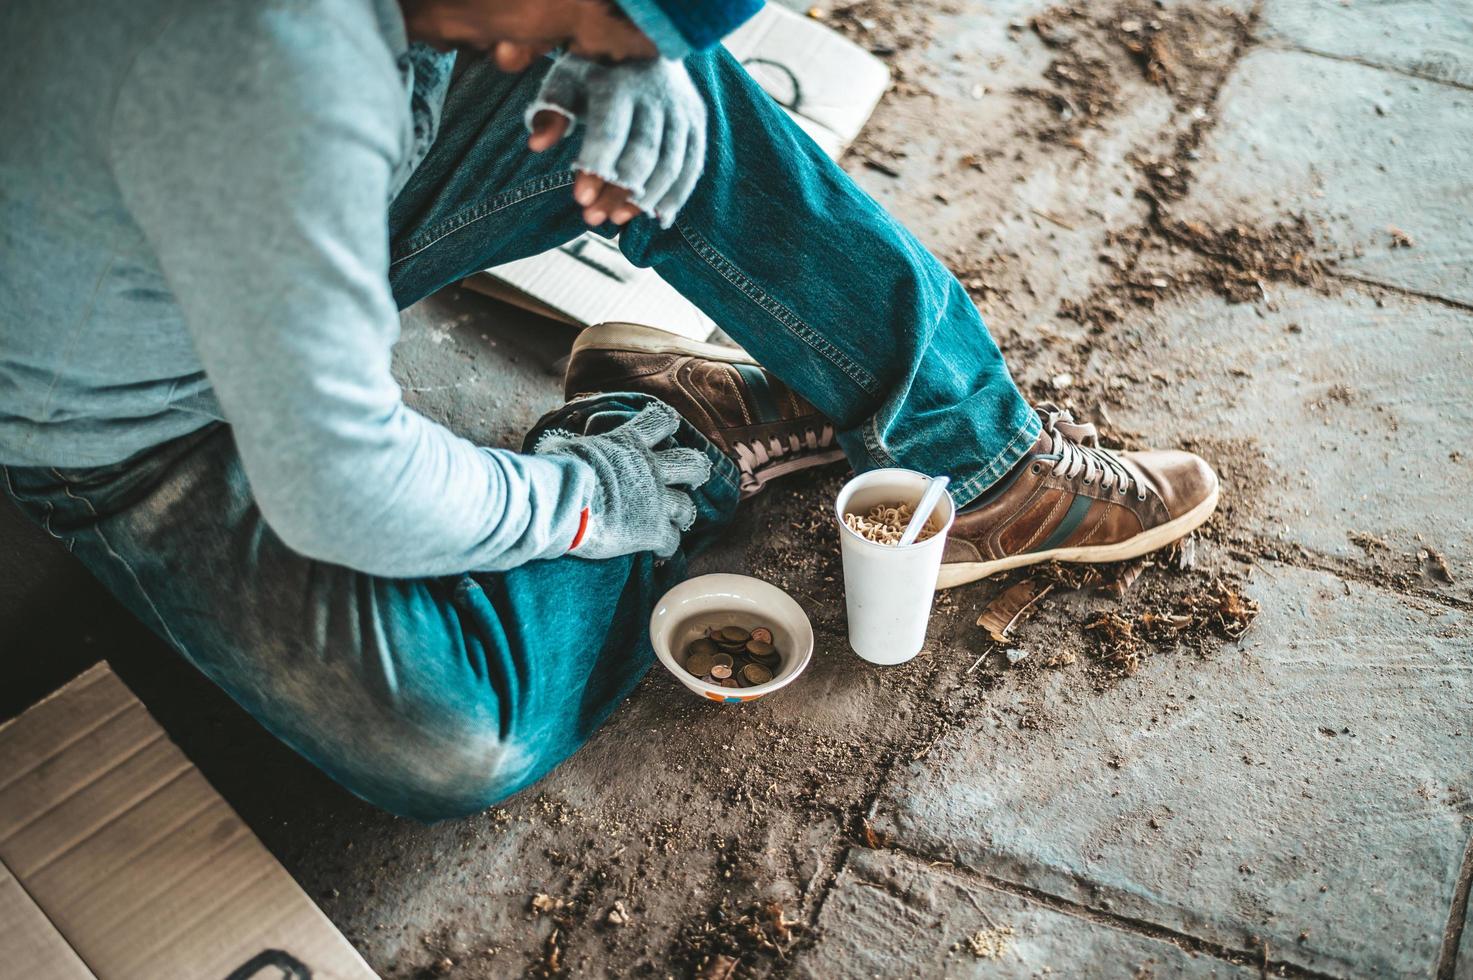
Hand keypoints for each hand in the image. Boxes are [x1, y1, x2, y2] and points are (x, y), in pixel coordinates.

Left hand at [525, 55, 707, 228]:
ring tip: (616, 219)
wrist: (646, 43)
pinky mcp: (697, 123)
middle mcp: (655, 95)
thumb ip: (551, 109)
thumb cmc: (595, 72)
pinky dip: (675, 196)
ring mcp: (682, 110)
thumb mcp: (567, 80)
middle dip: (618, 191)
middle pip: (643, 153)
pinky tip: (654, 216)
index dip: (597, 168)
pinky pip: (691, 167)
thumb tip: (536, 144)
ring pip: (670, 165)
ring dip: (644, 199)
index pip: (611, 132)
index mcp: (619, 82)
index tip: (581, 200)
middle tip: (593, 219)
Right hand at [532, 403, 710, 559]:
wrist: (563, 500)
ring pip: (687, 507)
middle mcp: (649, 469)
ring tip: (675, 520)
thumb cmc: (556, 471)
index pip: (660, 421)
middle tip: (691, 479)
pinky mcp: (653, 531)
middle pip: (691, 463)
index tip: (667, 430)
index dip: (666, 423)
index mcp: (629, 443)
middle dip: (695, 471)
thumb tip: (560, 445)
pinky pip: (672, 542)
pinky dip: (666, 548)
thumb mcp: (564, 446)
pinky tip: (658, 552)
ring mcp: (655, 501)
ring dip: (682, 514)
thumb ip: (572, 445)